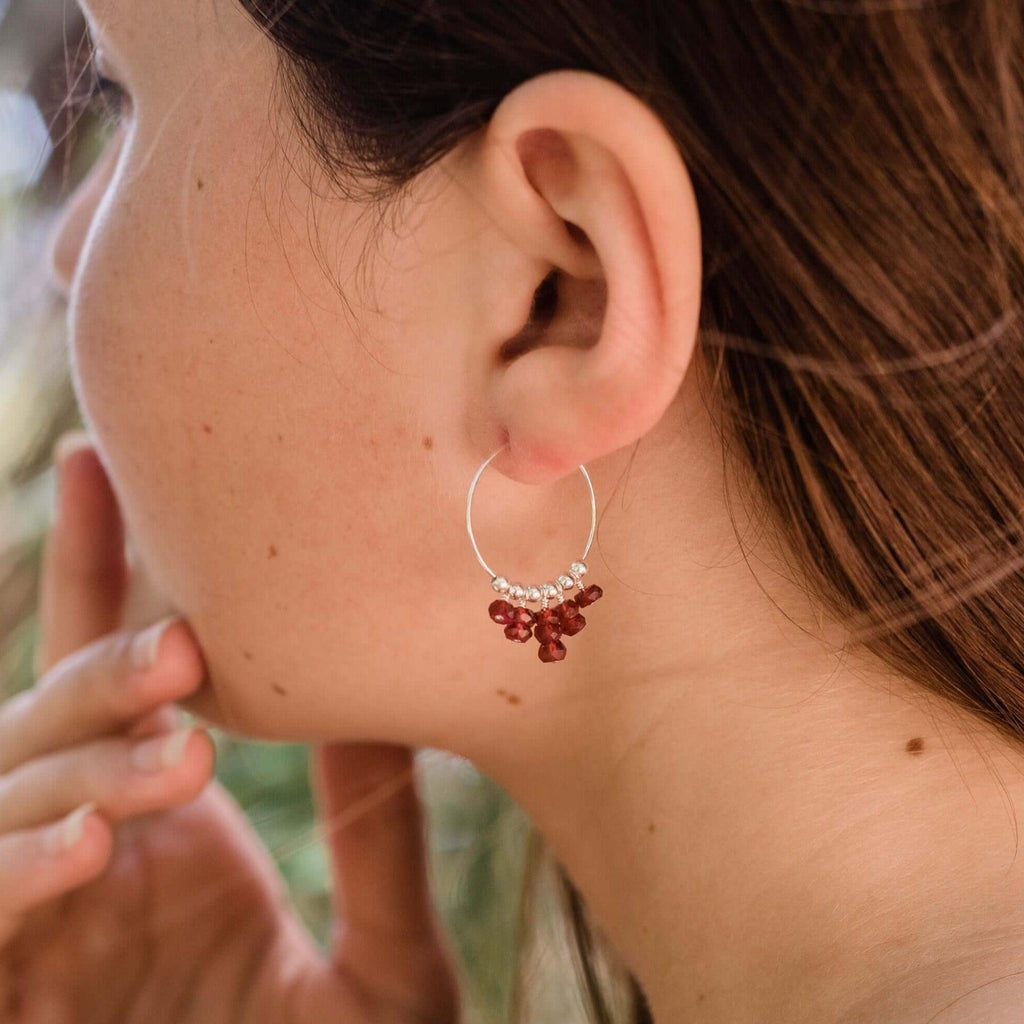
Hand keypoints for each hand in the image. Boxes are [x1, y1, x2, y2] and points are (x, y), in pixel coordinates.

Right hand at [0, 432, 460, 1022]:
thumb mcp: (387, 966)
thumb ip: (378, 842)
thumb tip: (382, 706)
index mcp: (162, 829)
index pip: (110, 677)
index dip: (101, 570)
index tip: (105, 465)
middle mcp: (86, 864)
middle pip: (42, 724)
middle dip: (94, 675)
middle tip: (184, 646)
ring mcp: (36, 929)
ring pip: (0, 804)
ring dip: (70, 770)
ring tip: (176, 757)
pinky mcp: (13, 991)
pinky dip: (14, 874)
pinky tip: (91, 849)